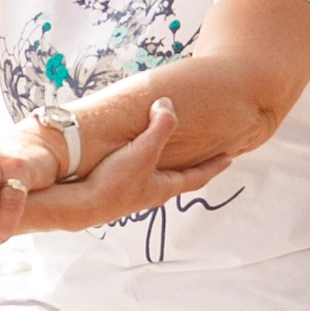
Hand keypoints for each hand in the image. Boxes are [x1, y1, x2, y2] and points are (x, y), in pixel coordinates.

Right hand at [24, 102, 234, 237]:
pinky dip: (139, 165)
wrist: (80, 206)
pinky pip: (133, 175)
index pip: (197, 176)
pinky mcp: (112, 192)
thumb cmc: (114, 182)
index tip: (229, 158)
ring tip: (165, 155)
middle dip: (190, 167)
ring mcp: (131, 195)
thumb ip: (159, 127)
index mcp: (164, 187)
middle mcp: (150, 193)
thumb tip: (167, 104)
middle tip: (201, 156)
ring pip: (154, 177)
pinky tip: (129, 158)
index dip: (214, 166)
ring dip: (163, 166)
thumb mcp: (143, 150)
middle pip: (178, 178)